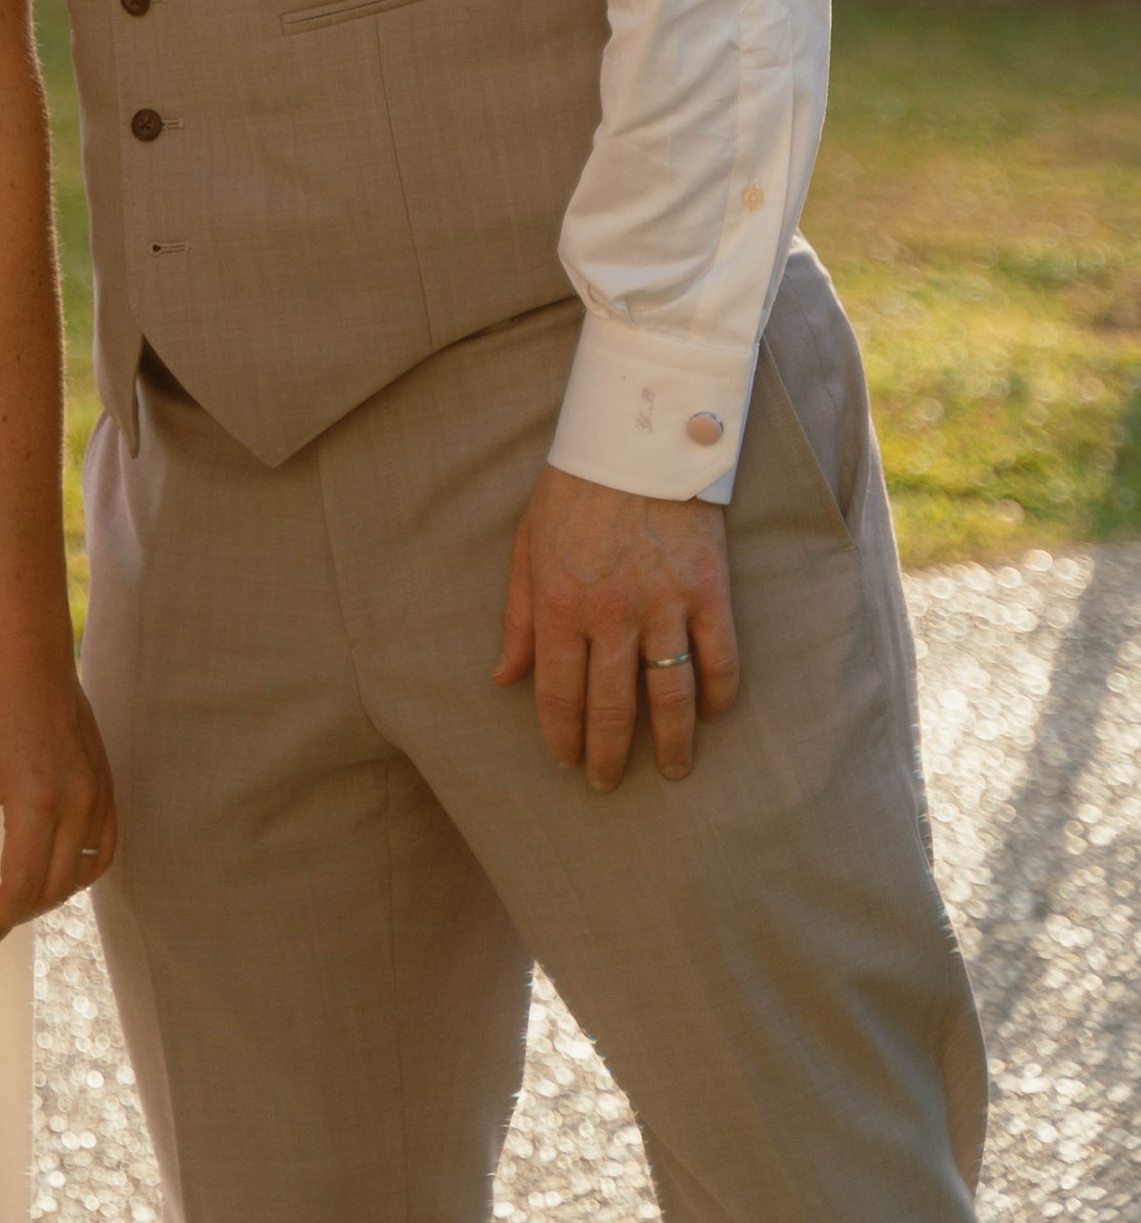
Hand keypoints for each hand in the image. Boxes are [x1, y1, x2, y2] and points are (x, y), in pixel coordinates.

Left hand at [0, 640, 116, 957]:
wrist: (25, 654)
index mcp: (38, 801)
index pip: (22, 890)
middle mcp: (78, 803)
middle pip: (53, 890)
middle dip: (16, 916)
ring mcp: (99, 793)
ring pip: (82, 875)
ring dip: (47, 897)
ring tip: (12, 898)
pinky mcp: (107, 784)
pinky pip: (105, 847)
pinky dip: (80, 872)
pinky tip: (52, 871)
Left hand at [495, 461, 740, 790]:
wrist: (637, 439)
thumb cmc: (574, 491)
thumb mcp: (527, 546)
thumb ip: (517, 617)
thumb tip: (504, 678)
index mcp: (560, 604)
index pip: (559, 694)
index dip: (562, 738)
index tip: (566, 763)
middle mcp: (611, 614)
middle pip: (613, 708)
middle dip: (609, 756)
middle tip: (608, 784)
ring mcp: (664, 605)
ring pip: (670, 697)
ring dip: (671, 745)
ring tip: (671, 771)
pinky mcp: (708, 592)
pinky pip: (719, 660)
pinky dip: (717, 696)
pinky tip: (710, 717)